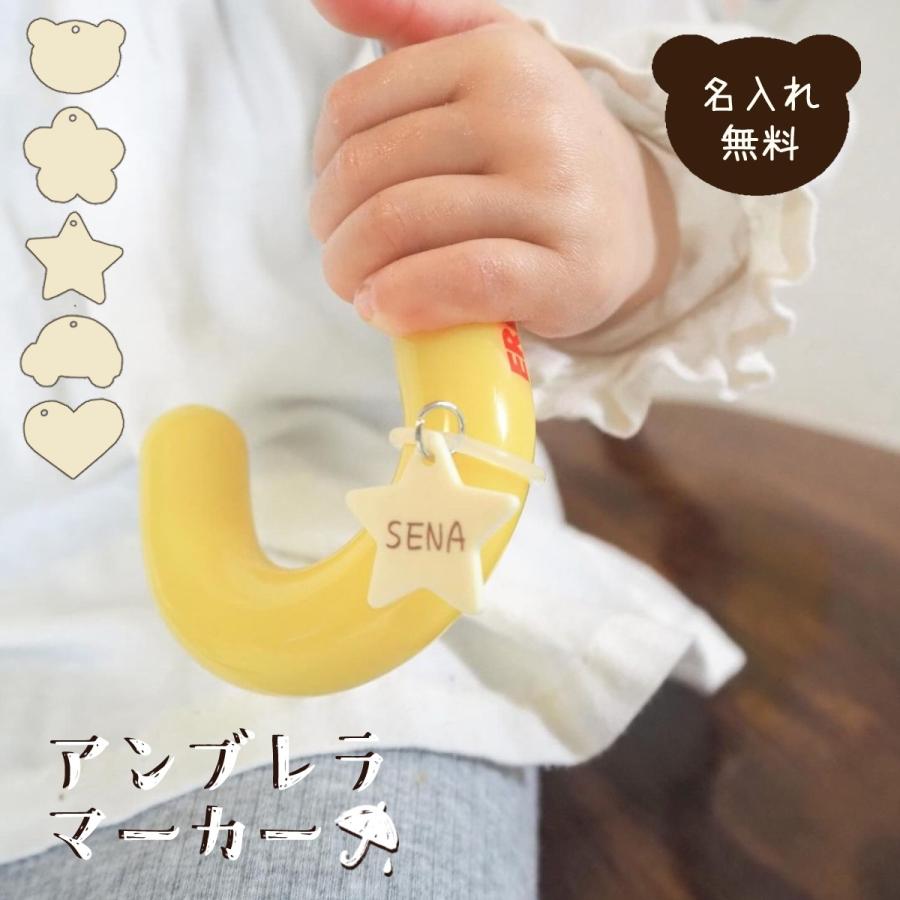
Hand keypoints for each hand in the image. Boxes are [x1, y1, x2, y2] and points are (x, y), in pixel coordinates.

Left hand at [309, 0, 677, 338]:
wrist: (633, 223)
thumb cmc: (539, 149)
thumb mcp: (490, 60)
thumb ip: (413, 18)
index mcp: (497, 57)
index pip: (353, 109)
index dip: (322, 167)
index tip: (336, 202)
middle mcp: (528, 116)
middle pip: (367, 173)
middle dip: (332, 228)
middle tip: (343, 256)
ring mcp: (554, 195)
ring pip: (401, 226)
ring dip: (352, 271)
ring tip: (358, 287)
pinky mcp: (569, 271)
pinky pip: (462, 281)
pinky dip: (403, 301)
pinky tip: (385, 311)